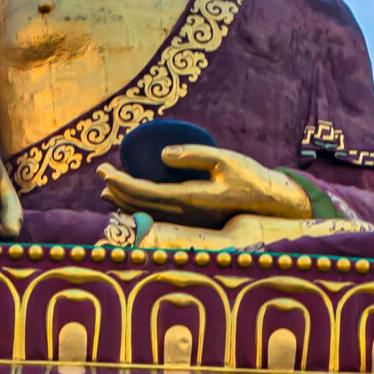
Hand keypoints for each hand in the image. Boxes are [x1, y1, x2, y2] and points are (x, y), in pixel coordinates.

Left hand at [98, 145, 312, 224]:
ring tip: (106, 190)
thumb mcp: (225, 159)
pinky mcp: (194, 219)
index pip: (145, 193)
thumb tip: (162, 154)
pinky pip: (159, 216)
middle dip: (117, 189)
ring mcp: (190, 219)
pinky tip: (132, 202)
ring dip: (125, 202)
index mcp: (191, 199)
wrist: (272, 202)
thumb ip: (194, 154)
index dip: (121, 183)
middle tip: (101, 172)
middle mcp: (186, 214)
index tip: (104, 169)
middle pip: (141, 205)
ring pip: (148, 214)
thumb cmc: (250, 177)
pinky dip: (140, 208)